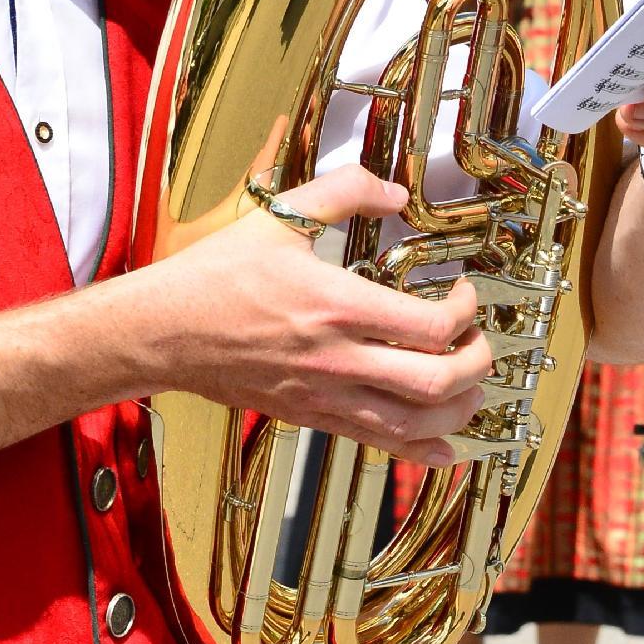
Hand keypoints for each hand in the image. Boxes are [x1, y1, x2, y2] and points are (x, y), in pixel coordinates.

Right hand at [128, 164, 494, 466]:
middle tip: (479, 342)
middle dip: (476, 365)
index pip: (431, 327)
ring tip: (470, 389)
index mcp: (336, 306)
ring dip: (457, 411)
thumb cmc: (216, 276)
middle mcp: (337, 360)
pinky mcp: (310, 417)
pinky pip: (376, 444)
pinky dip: (419, 450)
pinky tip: (443, 449)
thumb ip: (344, 192)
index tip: (464, 294)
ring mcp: (324, 396)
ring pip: (413, 425)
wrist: (164, 332)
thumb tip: (396, 193)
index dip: (466, 312)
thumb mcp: (279, 215)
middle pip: (435, 383)